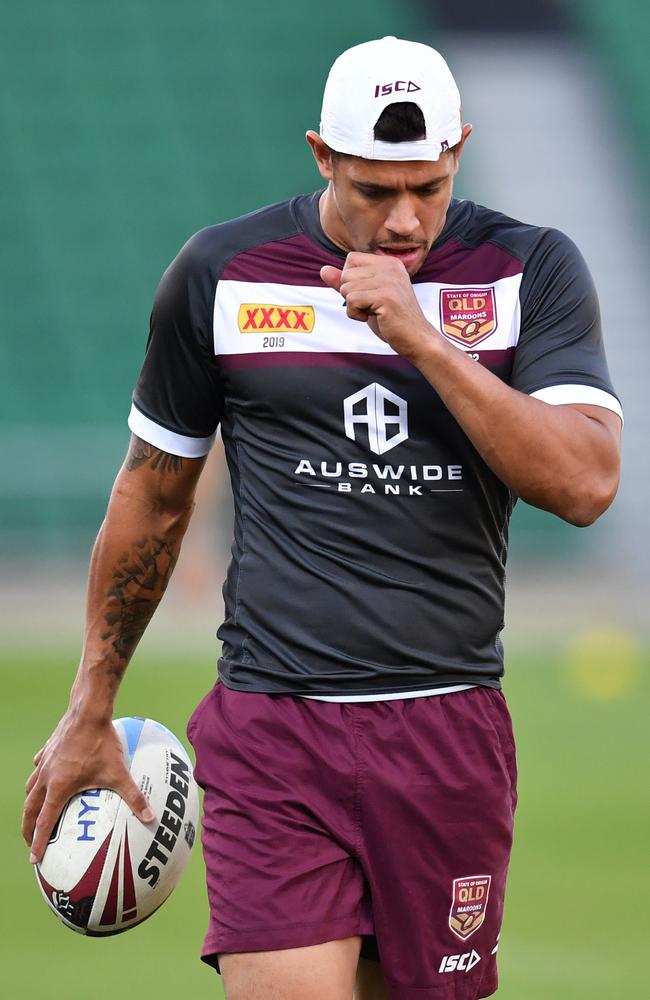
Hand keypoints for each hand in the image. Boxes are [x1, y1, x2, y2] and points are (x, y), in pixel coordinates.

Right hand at [23, 709, 154, 862]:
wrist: (88, 711)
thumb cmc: (102, 742)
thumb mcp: (119, 772)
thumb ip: (134, 797)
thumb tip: (151, 817)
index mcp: (58, 787)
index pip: (44, 822)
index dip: (37, 842)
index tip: (34, 859)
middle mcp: (46, 777)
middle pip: (30, 809)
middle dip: (28, 828)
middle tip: (30, 841)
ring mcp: (44, 762)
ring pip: (31, 788)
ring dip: (31, 803)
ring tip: (34, 813)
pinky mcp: (48, 749)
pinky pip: (39, 767)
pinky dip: (39, 777)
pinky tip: (47, 776)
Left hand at [321, 252, 435, 359]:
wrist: (416, 339)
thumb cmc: (391, 320)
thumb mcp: (366, 298)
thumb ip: (345, 283)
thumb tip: (323, 269)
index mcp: (389, 263)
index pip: (351, 259)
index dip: (351, 281)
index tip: (370, 296)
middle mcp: (390, 266)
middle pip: (346, 274)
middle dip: (351, 296)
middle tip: (372, 307)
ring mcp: (389, 280)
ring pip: (346, 288)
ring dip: (354, 307)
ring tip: (374, 313)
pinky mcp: (386, 296)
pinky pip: (351, 301)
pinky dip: (356, 314)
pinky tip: (375, 318)